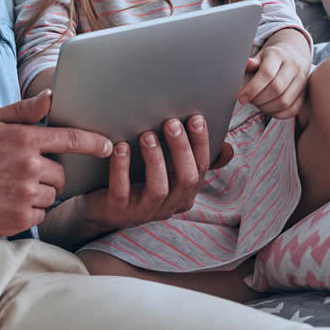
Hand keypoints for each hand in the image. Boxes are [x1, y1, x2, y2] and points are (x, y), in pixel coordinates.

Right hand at [0, 91, 112, 236]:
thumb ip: (22, 111)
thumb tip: (51, 98)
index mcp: (24, 139)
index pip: (71, 139)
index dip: (94, 142)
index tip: (108, 145)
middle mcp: (28, 167)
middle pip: (62, 174)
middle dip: (50, 174)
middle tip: (24, 173)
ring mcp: (24, 195)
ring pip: (52, 195)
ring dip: (40, 193)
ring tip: (11, 188)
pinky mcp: (18, 220)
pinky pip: (40, 215)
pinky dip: (29, 211)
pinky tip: (7, 203)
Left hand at [73, 114, 233, 239]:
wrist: (100, 208)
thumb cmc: (138, 183)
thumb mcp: (169, 173)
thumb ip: (193, 160)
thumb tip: (229, 150)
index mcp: (185, 193)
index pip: (201, 168)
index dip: (201, 144)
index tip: (197, 118)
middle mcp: (169, 205)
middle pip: (186, 179)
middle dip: (181, 150)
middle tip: (172, 123)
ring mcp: (144, 211)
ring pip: (159, 188)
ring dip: (155, 159)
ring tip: (147, 135)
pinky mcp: (118, 211)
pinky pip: (122, 190)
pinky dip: (122, 168)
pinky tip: (119, 148)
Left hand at [237, 40, 309, 119]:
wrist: (293, 54)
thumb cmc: (272, 58)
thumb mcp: (260, 56)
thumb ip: (251, 63)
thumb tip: (248, 64)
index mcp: (278, 55)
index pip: (267, 74)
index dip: (252, 89)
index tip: (241, 98)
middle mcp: (293, 66)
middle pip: (276, 89)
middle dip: (259, 100)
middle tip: (250, 101)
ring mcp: (302, 80)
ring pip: (285, 101)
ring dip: (268, 108)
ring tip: (259, 104)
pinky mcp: (305, 93)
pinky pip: (293, 109)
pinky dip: (279, 114)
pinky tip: (269, 109)